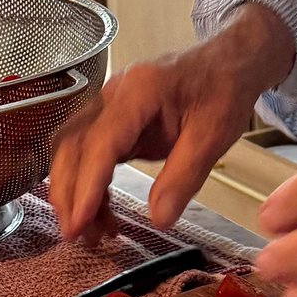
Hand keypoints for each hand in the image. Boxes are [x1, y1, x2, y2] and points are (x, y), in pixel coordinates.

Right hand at [48, 2, 295, 237]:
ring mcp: (108, 104)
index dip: (86, 185)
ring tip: (91, 232)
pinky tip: (100, 211)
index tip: (78, 223)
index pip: (100, 142)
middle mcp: (113, 94)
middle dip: (68, 193)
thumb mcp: (214, 135)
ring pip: (71, 149)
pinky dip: (88, 183)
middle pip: (72, 145)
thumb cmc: (224, 89)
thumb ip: (184, 177)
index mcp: (139, 91)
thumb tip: (159, 219)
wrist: (229, 60)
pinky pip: (87, 151)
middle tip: (77, 236)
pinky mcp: (112, 118)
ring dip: (72, 191)